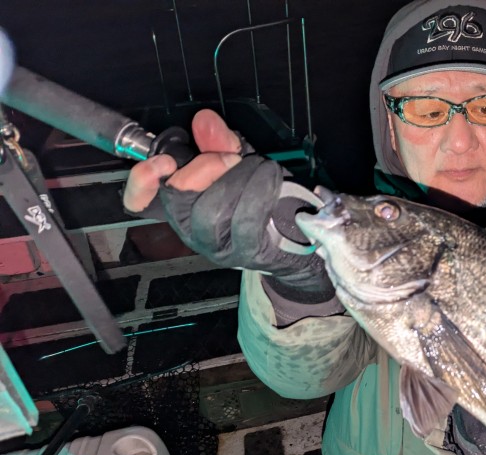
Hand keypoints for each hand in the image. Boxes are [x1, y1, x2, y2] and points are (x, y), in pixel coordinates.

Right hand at [122, 110, 332, 299]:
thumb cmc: (259, 196)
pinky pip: (244, 221)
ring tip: (256, 166)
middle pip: (177, 200)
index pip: (140, 201)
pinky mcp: (244, 252)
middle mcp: (191, 227)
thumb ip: (218, 141)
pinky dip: (258, 191)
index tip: (163, 161)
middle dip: (204, 168)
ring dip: (235, 179)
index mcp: (181, 203)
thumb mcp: (238, 162)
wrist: (294, 232)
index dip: (141, 182)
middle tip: (232, 156)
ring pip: (208, 212)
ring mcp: (216, 244)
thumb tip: (204, 120)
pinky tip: (269, 176)